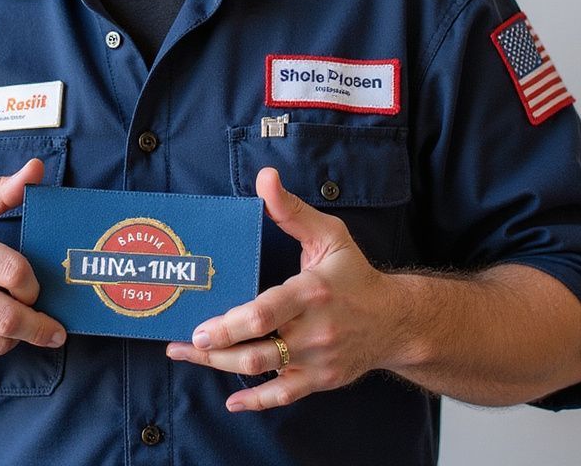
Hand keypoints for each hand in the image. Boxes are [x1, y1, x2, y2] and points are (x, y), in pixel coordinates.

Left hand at [165, 167, 402, 410]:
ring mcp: (316, 360)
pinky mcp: (320, 379)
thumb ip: (291, 209)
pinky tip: (232, 400)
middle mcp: (314, 330)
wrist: (396, 322)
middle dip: (216, 351)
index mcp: (311, 292)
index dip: (230, 324)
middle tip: (185, 344)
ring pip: (263, 371)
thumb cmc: (354, 275)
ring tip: (191, 356)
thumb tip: (265, 177)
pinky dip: (256, 401)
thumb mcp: (328, 234)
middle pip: (257, 349)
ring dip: (222, 368)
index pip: (266, 313)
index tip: (201, 326)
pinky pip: (284, 395)